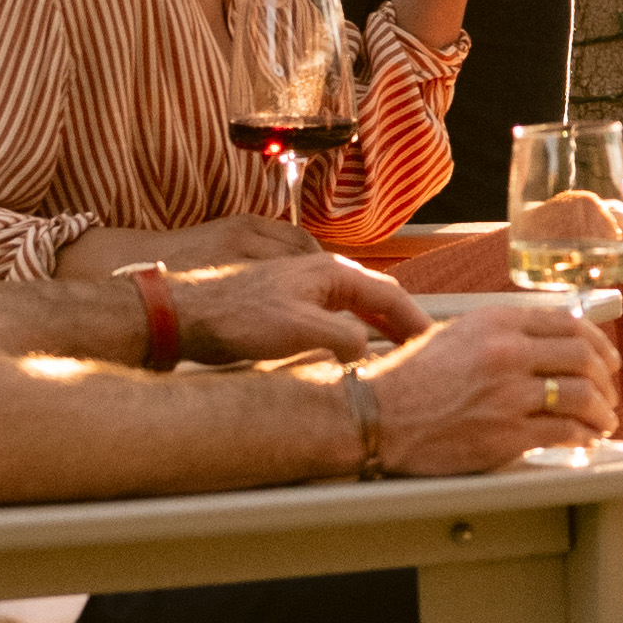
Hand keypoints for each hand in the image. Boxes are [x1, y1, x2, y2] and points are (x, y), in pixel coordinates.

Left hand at [174, 246, 428, 362]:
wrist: (190, 313)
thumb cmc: (237, 316)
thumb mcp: (299, 330)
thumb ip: (343, 338)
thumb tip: (367, 350)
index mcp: (332, 272)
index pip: (390, 294)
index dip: (415, 321)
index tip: (432, 343)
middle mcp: (323, 273)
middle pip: (377, 296)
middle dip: (403, 321)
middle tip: (423, 348)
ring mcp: (306, 286)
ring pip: (357, 306)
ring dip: (380, 327)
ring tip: (397, 350)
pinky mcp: (290, 303)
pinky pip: (337, 315)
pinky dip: (356, 330)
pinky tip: (353, 349)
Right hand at [367, 292, 616, 465]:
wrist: (377, 417)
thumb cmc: (409, 379)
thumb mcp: (456, 335)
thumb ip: (501, 335)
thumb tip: (546, 343)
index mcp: (496, 322)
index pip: (566, 323)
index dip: (595, 341)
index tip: (604, 356)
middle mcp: (507, 353)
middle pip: (581, 357)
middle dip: (604, 376)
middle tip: (609, 388)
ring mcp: (509, 395)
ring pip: (581, 396)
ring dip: (601, 409)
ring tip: (604, 418)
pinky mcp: (507, 434)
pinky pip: (563, 431)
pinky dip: (583, 435)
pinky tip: (586, 438)